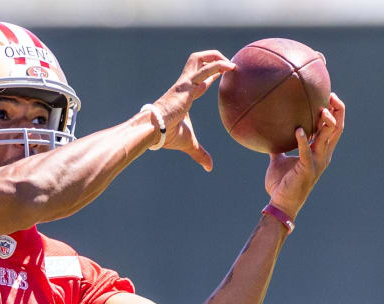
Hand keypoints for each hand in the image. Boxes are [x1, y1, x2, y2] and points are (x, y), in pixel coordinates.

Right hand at [153, 51, 235, 171]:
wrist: (153, 129)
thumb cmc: (167, 135)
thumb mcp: (189, 143)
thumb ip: (200, 153)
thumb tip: (209, 167)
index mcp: (184, 96)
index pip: (199, 80)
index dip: (211, 74)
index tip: (222, 73)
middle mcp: (184, 86)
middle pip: (197, 62)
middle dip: (212, 57)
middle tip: (228, 63)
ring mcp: (184, 83)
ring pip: (198, 59)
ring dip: (215, 55)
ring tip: (230, 61)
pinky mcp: (186, 84)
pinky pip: (204, 69)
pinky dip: (218, 65)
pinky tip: (230, 67)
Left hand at [265, 93, 345, 218]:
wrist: (281, 202)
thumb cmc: (281, 183)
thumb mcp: (279, 160)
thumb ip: (279, 147)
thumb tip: (270, 135)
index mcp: (318, 152)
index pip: (332, 128)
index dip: (335, 112)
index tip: (329, 96)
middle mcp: (322, 155)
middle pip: (336, 128)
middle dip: (337, 110)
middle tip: (330, 95)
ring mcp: (317, 161)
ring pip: (328, 137)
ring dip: (325, 122)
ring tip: (321, 108)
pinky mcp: (307, 168)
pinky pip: (306, 151)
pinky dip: (302, 140)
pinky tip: (297, 130)